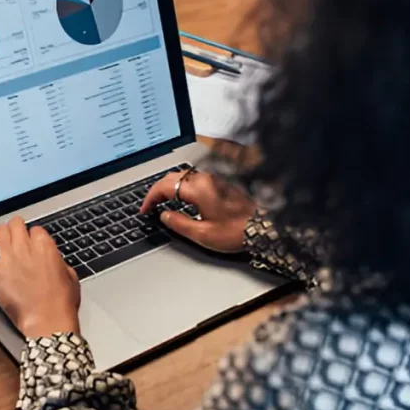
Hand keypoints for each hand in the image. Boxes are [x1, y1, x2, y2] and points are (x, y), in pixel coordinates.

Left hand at [0, 216, 80, 337]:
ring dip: (0, 235)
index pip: (36, 230)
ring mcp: (7, 258)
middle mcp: (24, 247)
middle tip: (15, 236)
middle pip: (15, 224)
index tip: (34, 244)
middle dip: (16, 228)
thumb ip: (59, 263)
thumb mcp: (70, 277)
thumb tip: (54, 263)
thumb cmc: (61, 302)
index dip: (34, 237)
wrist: (47, 320)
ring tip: (0, 242)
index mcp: (45, 246)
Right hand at [140, 169, 255, 252]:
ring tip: (164, 201)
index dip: (150, 198)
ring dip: (171, 186)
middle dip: (158, 190)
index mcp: (198, 189)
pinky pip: (197, 178)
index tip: (145, 209)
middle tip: (151, 205)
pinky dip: (184, 185)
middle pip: (173, 177)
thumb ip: (179, 223)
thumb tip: (164, 216)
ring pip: (185, 175)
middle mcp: (206, 178)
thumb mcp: (203, 234)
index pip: (164, 186)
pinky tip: (183, 197)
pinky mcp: (223, 181)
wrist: (264, 228)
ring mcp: (216, 177)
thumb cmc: (237, 232)